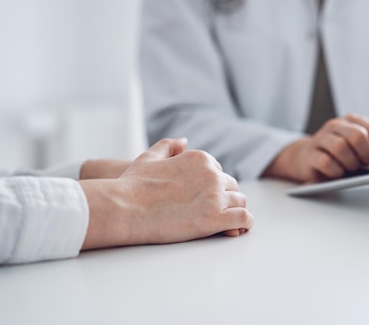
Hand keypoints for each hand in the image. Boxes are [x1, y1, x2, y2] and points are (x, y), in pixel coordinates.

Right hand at [80, 138, 253, 249]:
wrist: (124, 208)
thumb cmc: (132, 185)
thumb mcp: (149, 157)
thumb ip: (168, 146)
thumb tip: (183, 140)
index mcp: (200, 159)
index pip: (218, 172)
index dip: (211, 185)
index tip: (203, 197)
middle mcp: (212, 175)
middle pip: (231, 186)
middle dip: (224, 197)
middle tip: (213, 211)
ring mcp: (215, 196)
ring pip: (240, 201)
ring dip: (234, 210)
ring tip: (226, 222)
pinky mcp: (216, 219)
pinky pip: (244, 218)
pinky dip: (245, 223)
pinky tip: (238, 228)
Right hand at [263, 114, 368, 182]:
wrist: (306, 157)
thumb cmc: (340, 152)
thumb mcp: (362, 145)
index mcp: (353, 121)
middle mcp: (336, 126)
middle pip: (357, 136)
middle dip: (366, 154)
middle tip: (366, 163)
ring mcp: (321, 139)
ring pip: (340, 147)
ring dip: (350, 163)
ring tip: (351, 168)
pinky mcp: (310, 154)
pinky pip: (325, 162)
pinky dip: (336, 171)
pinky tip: (338, 173)